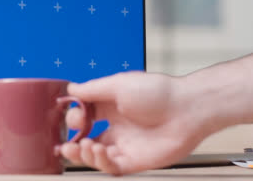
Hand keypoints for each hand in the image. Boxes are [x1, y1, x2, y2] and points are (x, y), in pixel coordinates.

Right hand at [61, 72, 210, 174]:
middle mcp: (117, 127)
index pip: (85, 116)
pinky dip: (101, 162)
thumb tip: (71, 88)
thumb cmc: (158, 92)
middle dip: (73, 145)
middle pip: (87, 141)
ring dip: (84, 155)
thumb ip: (92, 89)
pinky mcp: (135, 160)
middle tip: (64, 146)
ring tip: (83, 146)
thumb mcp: (117, 85)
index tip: (70, 116)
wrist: (188, 109)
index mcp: (111, 107)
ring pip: (96, 157)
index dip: (74, 118)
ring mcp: (126, 145)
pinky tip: (98, 151)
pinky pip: (112, 167)